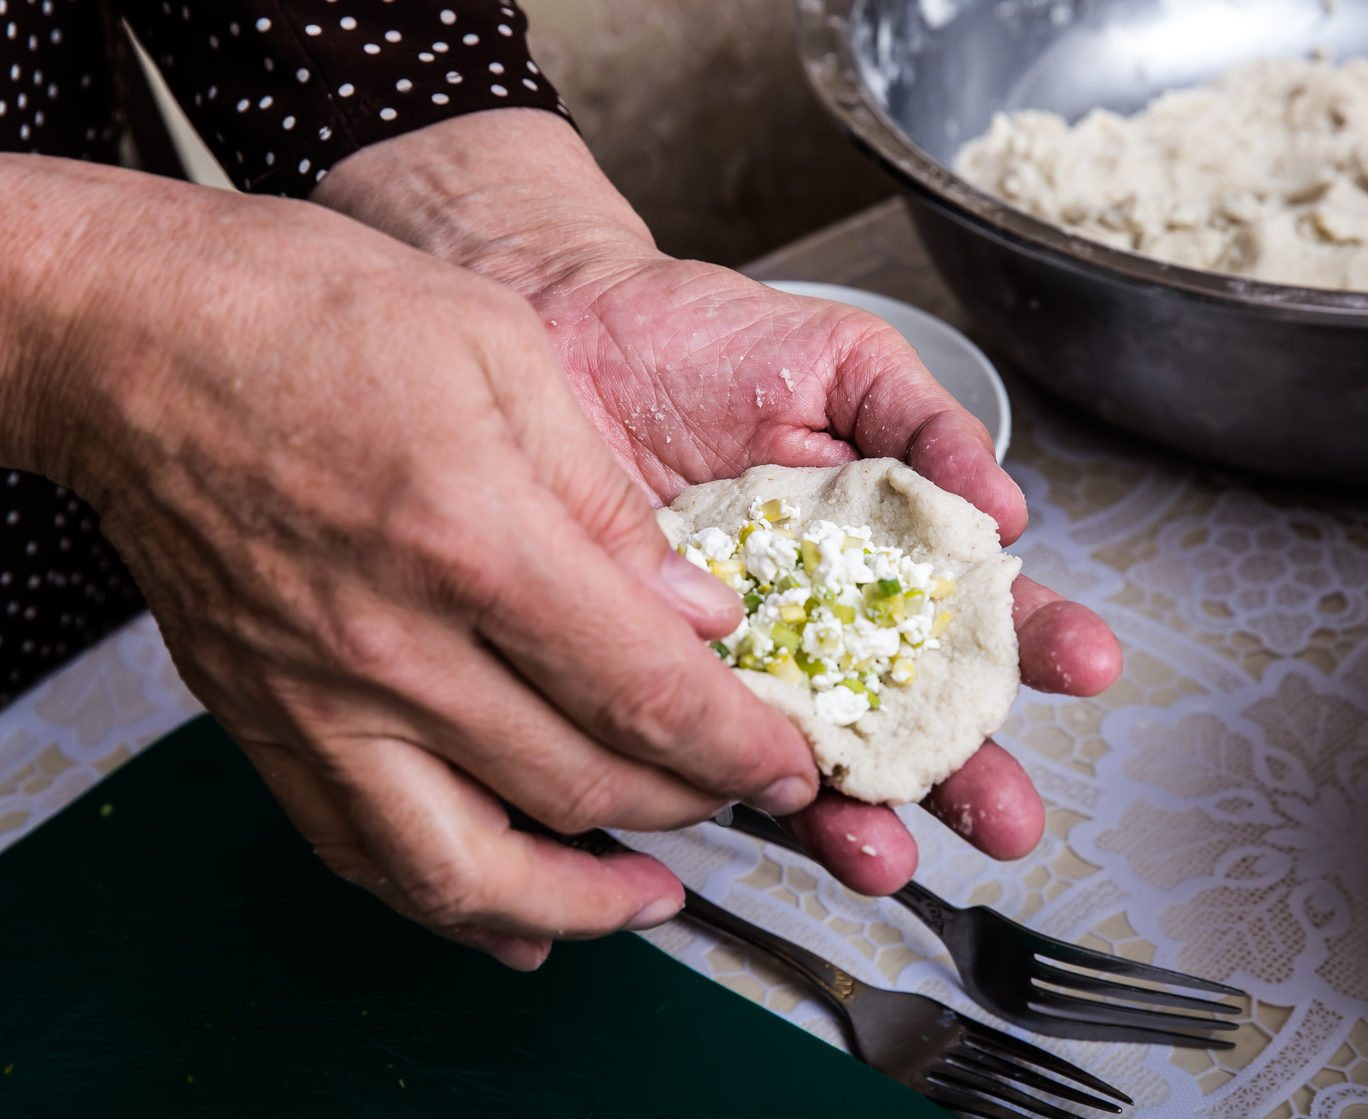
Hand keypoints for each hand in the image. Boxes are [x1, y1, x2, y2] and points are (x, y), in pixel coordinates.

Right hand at [2, 156, 822, 967]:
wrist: (134, 335)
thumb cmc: (310, 315)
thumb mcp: (507, 356)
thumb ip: (611, 504)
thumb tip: (697, 614)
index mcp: (475, 541)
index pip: (647, 693)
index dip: (739, 746)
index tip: (788, 761)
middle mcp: (393, 645)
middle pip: (580, 784)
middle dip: (691, 803)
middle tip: (744, 792)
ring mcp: (317, 698)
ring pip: (468, 866)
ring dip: (577, 903)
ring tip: (646, 896)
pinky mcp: (263, 720)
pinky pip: (361, 853)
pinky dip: (448, 903)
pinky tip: (507, 913)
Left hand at [319, 111, 1123, 893]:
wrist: (561, 330)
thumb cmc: (696, 337)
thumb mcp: (837, 359)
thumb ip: (923, 423)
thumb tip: (1003, 505)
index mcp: (880, 545)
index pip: (973, 605)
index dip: (1033, 639)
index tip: (1082, 664)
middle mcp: (820, 615)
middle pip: (909, 711)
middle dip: (966, 771)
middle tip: (1006, 818)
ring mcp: (743, 654)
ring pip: (816, 753)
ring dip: (862, 814)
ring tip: (888, 853)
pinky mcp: (657, 676)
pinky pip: (705, 748)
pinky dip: (742, 793)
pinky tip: (777, 814)